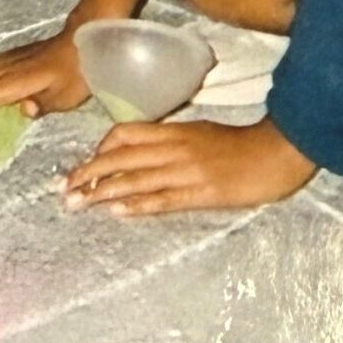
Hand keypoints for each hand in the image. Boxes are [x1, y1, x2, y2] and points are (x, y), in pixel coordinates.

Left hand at [62, 119, 315, 216]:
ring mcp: (187, 172)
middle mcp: (175, 149)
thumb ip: (173, 141)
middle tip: (64, 189)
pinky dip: (138, 205)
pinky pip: (163, 199)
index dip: (100, 149)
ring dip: (102, 192)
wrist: (279, 152)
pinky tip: (116, 211)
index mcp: (175, 131)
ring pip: (135, 179)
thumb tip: (144, 153)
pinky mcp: (201, 194)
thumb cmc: (242, 144)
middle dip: (88, 173)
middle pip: (121, 158)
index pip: (126, 134)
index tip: (86, 165)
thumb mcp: (202, 133)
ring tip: (78, 204)